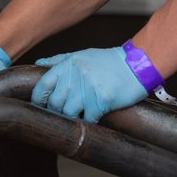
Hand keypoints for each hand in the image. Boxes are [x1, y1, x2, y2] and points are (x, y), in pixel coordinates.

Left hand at [30, 46, 146, 121]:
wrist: (138, 65)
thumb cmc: (111, 62)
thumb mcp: (84, 55)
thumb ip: (60, 60)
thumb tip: (37, 64)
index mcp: (69, 64)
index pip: (42, 85)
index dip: (38, 100)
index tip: (41, 107)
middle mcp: (76, 75)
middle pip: (55, 103)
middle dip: (58, 111)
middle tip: (65, 113)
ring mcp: (88, 88)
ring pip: (69, 114)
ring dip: (74, 117)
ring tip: (81, 114)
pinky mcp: (101, 101)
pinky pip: (88, 119)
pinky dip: (90, 121)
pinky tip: (95, 116)